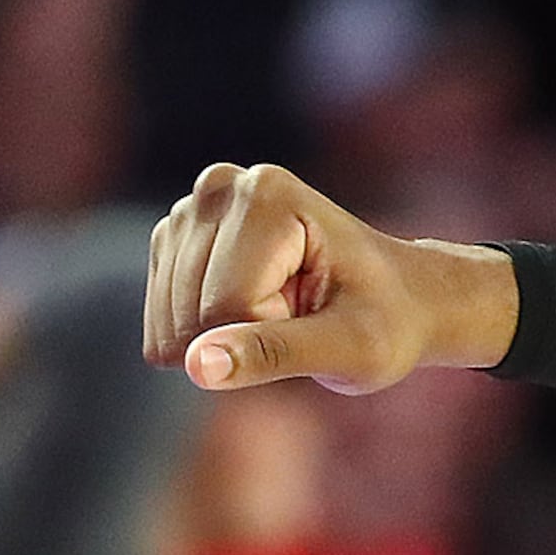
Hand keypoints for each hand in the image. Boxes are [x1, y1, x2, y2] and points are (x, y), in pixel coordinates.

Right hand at [141, 162, 514, 394]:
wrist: (395, 298)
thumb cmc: (385, 321)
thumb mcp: (352, 348)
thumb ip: (275, 353)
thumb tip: (196, 366)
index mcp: (268, 195)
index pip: (230, 304)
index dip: (275, 330)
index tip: (321, 309)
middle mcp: (220, 188)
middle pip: (192, 311)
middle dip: (246, 334)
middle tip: (302, 312)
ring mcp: (190, 213)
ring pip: (170, 323)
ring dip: (225, 337)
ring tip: (282, 308)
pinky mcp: (174, 244)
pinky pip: (161, 326)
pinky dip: (205, 338)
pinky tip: (251, 309)